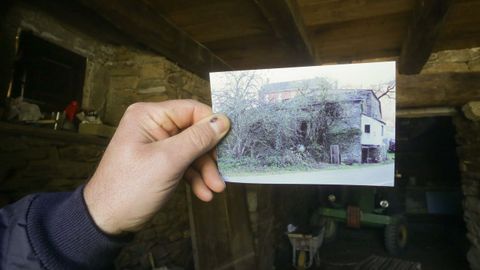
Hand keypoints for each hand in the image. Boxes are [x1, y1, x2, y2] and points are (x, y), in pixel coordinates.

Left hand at [83, 100, 229, 234]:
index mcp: (149, 116)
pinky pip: (185, 163)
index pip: (191, 110)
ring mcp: (157, 145)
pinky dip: (195, 177)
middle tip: (221, 173)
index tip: (228, 143)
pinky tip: (203, 192)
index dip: (212, 125)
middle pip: (195, 132)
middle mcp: (153, 126)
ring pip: (192, 150)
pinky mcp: (160, 162)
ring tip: (214, 189)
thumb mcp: (168, 161)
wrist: (107, 221)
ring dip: (205, 170)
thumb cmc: (129, 188)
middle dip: (209, 155)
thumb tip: (223, 121)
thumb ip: (197, 139)